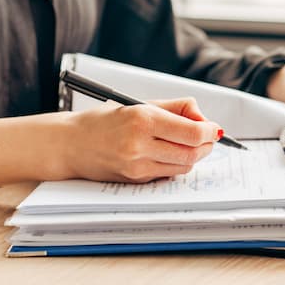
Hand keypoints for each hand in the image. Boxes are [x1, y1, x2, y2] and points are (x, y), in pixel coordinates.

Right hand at [63, 98, 221, 182]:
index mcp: (143, 120)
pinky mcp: (135, 180)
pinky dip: (176, 164)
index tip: (213, 128)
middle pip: (192, 153)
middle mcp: (140, 145)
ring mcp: (137, 166)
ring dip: (194, 156)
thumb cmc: (105, 121)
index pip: (192, 133)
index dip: (209, 131)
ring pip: (183, 166)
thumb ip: (176, 108)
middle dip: (206, 145)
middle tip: (207, 137)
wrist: (71, 144)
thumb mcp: (140, 104)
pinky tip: (168, 153)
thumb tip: (203, 118)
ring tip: (188, 144)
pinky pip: (168, 174)